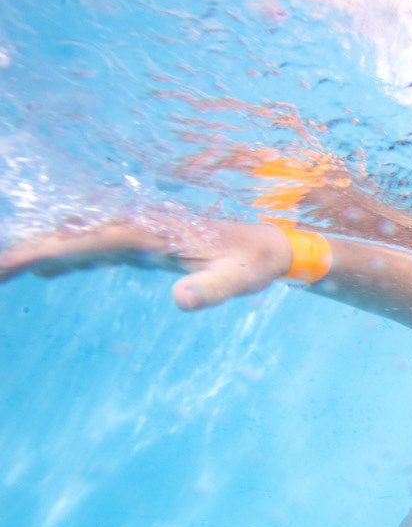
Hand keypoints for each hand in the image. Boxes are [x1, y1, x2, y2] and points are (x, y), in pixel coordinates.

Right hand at [0, 216, 291, 310]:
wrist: (269, 246)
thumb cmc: (253, 263)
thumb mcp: (239, 280)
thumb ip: (212, 289)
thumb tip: (181, 301)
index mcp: (147, 231)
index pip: (81, 240)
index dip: (40, 250)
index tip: (5, 264)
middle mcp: (135, 226)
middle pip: (66, 235)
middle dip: (23, 249)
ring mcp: (136, 233)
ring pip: (74, 238)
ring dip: (36, 250)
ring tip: (1, 270)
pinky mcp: (141, 244)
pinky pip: (91, 248)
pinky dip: (63, 255)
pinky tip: (41, 270)